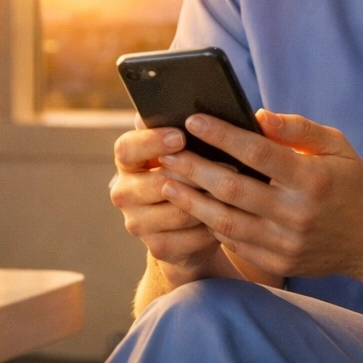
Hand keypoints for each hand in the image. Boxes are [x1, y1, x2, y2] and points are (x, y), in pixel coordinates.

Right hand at [109, 125, 225, 284]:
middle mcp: (124, 193)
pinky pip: (190, 237)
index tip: (181, 136)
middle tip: (231, 164)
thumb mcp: (185, 151)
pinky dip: (212, 226)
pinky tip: (231, 216)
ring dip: (210, 202)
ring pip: (178, 212)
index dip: (152, 142)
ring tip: (238, 190)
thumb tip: (207, 114)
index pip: (127, 149)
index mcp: (127, 162)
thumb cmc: (191, 174)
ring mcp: (138, 223)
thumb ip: (186, 130)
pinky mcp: (157, 247)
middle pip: (158, 182)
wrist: (187, 225)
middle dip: (197, 173)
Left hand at [157, 110, 362, 280]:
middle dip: (194, 168)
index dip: (222, 136)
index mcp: (312, 178)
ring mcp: (286, 242)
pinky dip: (210, 224)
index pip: (258, 153)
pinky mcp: (278, 262)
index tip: (193, 121)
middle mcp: (297, 213)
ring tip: (166, 182)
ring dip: (191, 201)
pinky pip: (234, 243)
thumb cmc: (350, 183)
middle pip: (233, 189)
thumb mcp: (337, 146)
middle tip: (166, 152)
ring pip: (225, 222)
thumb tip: (257, 115)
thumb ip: (298, 129)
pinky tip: (193, 207)